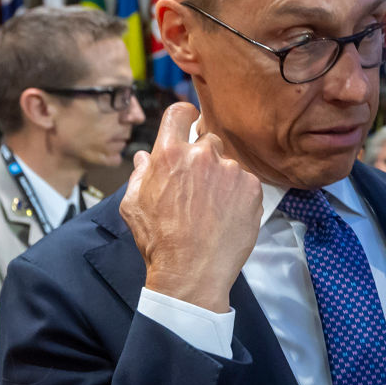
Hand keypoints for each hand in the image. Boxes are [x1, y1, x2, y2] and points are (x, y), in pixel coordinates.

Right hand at [120, 102, 262, 312]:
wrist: (192, 271)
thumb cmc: (159, 240)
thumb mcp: (134, 205)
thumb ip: (140, 174)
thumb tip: (145, 157)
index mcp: (169, 153)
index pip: (179, 113)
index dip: (184, 116)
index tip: (189, 121)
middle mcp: (202, 155)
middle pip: (207, 141)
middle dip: (203, 158)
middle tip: (198, 187)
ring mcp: (230, 171)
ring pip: (228, 165)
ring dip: (222, 179)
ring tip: (212, 209)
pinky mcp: (252, 188)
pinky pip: (245, 183)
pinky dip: (239, 195)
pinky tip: (226, 216)